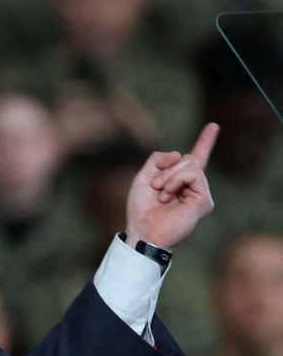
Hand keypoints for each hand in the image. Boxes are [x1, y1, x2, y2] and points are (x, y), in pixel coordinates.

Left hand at [123, 122, 218, 249]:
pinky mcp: (204, 201)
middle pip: (188, 158)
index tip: (213, 126)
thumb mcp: (143, 177)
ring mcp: (200, 193)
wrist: (142, 229)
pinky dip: (177, 180)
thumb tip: (179, 154)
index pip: (196, 157)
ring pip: (191, 165)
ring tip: (161, 192)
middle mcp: (193, 185)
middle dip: (167, 168)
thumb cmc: (141, 208)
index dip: (205, 141)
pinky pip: (194, 175)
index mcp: (179, 179)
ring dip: (170, 176)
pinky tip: (168, 194)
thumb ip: (158, 160)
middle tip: (155, 185)